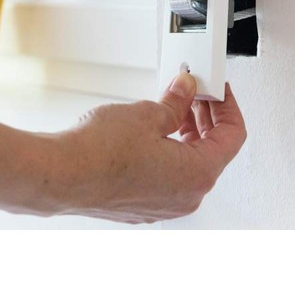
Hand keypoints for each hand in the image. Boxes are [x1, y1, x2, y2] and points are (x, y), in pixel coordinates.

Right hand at [49, 74, 246, 223]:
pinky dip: (166, 151)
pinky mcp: (141, 205)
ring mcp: (163, 205)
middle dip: (204, 118)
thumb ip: (176, 102)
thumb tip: (186, 90)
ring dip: (184, 133)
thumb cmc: (100, 153)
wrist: (61, 175)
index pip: (232, 136)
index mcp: (198, 175)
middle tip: (194, 93)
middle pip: (211, 151)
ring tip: (169, 106)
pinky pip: (166, 176)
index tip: (218, 90)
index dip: (228, 106)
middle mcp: (186, 197)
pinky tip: (150, 130)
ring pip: (187, 164)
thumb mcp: (147, 113)